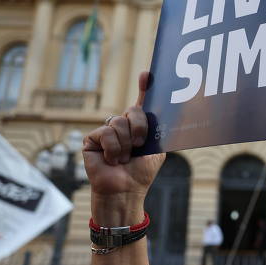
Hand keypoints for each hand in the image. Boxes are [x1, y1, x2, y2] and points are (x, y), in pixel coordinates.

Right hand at [83, 72, 164, 205]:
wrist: (124, 190)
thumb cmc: (140, 172)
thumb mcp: (156, 149)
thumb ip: (158, 131)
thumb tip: (173, 113)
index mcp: (139, 126)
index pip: (141, 102)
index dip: (145, 87)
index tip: (148, 74)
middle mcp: (122, 124)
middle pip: (133, 110)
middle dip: (140, 128)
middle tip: (139, 145)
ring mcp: (107, 130)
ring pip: (119, 122)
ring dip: (126, 145)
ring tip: (124, 159)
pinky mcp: (92, 138)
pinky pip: (107, 133)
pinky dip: (114, 149)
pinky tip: (111, 160)